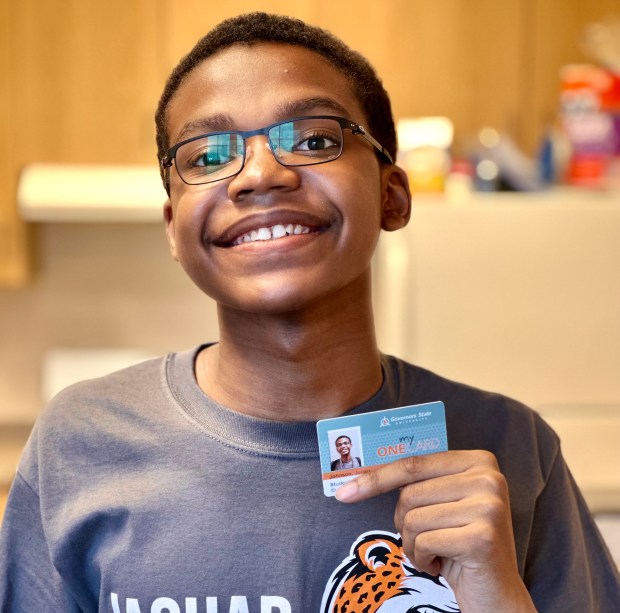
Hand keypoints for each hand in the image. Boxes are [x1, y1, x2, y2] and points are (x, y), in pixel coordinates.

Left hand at [335, 450, 536, 612]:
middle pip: (410, 493)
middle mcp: (488, 478)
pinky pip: (424, 542)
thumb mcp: (443, 503)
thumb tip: (359, 476)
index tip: (345, 493)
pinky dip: (423, 559)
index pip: (413, 463)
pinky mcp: (482, 537)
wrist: (496, 594)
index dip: (376, 479)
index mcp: (478, 461)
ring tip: (436, 553)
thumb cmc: (460, 544)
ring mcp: (489, 506)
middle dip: (404, 523)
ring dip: (413, 544)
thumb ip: (418, 482)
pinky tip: (441, 565)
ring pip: (413, 518)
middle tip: (424, 540)